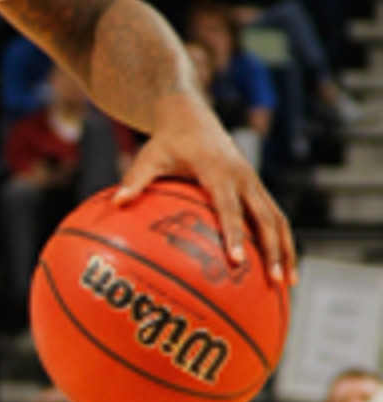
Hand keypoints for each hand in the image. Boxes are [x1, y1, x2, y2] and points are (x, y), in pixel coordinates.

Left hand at [113, 93, 295, 285]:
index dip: (234, 234)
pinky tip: (281, 267)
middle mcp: (243, 177)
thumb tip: (116, 201)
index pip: (229, 207)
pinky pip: (274, 216)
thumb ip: (136, 178)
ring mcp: (253, 182)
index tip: (236, 260)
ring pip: (278, 218)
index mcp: (218, 171)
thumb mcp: (149, 155)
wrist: (192, 117)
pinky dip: (281, 240)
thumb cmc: (168, 141)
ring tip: (286, 284)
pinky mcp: (256, 187)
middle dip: (274, 250)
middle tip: (275, 281)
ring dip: (286, 250)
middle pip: (266, 217)